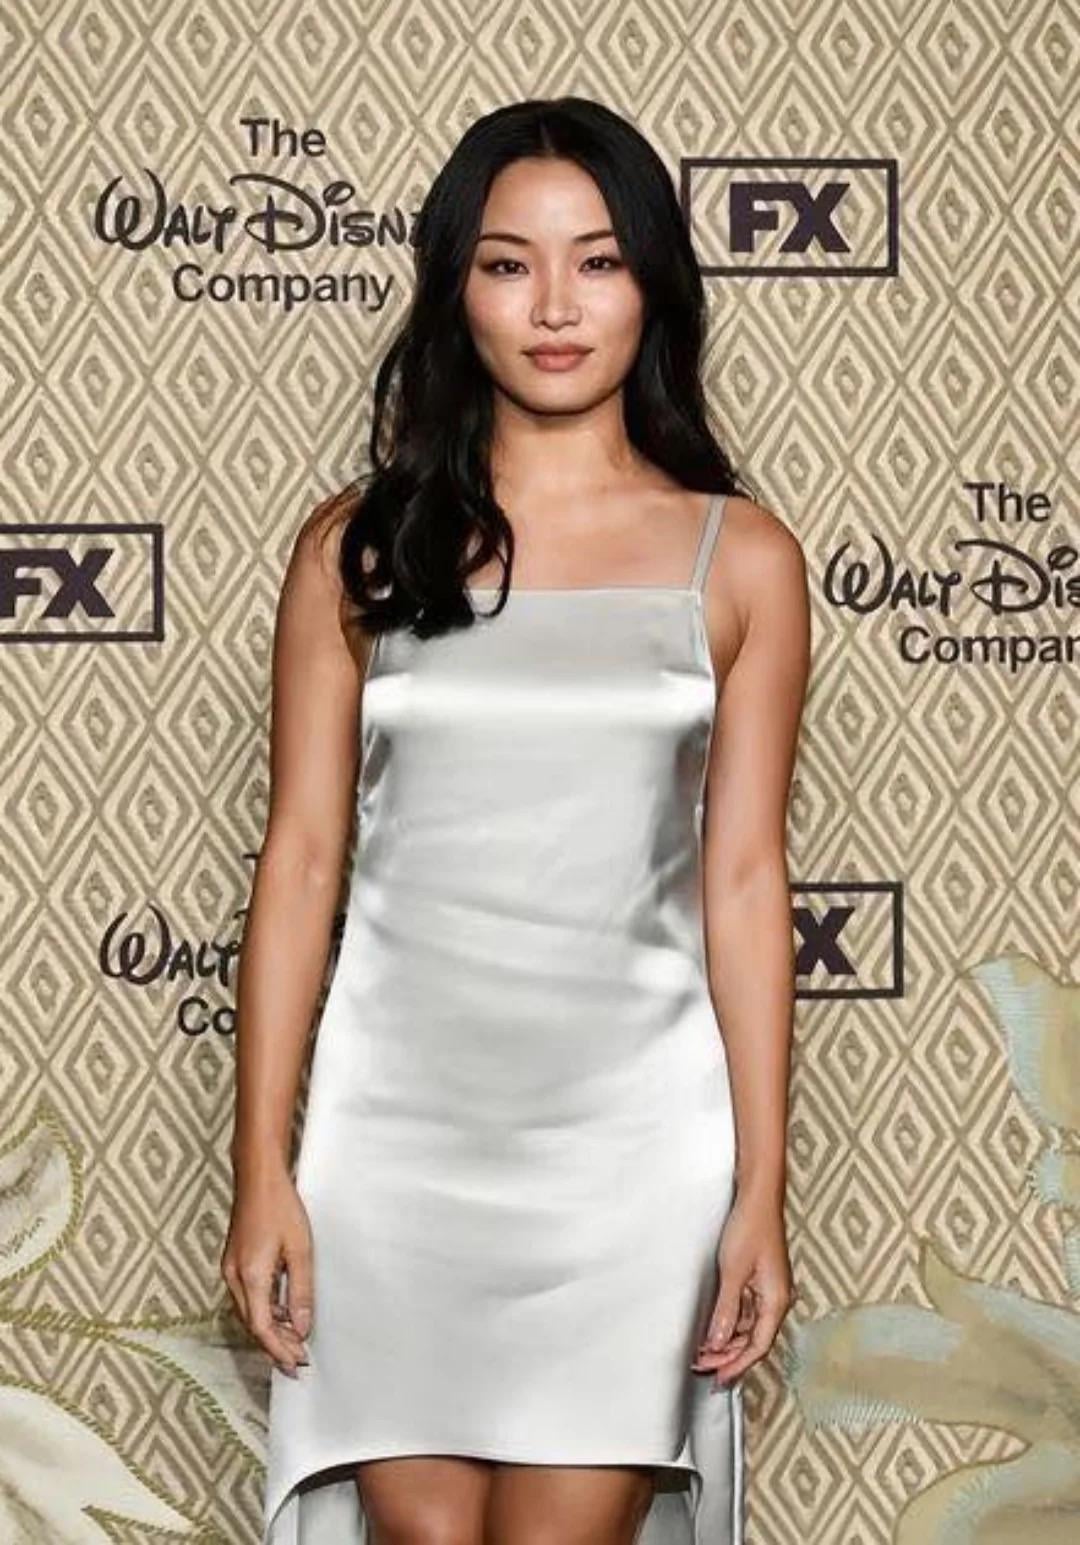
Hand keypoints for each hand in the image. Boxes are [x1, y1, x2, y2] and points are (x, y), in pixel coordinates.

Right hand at [221, 1167, 312, 1376]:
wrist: (258, 1177)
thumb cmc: (281, 1206)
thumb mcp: (300, 1249)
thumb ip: (301, 1291)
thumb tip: (301, 1327)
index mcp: (250, 1276)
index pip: (262, 1328)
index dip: (279, 1350)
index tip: (297, 1365)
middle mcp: (234, 1277)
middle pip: (252, 1325)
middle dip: (274, 1346)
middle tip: (298, 1362)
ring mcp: (230, 1269)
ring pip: (248, 1313)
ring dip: (269, 1331)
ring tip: (293, 1343)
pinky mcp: (234, 1262)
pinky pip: (246, 1297)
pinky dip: (263, 1311)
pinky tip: (282, 1313)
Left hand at [690, 1186, 792, 1388]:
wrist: (758, 1197)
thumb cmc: (750, 1228)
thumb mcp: (733, 1272)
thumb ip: (726, 1309)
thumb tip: (717, 1343)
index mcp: (776, 1301)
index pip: (757, 1346)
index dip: (737, 1366)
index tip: (717, 1380)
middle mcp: (776, 1299)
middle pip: (753, 1340)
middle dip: (728, 1356)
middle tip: (701, 1368)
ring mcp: (768, 1290)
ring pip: (748, 1327)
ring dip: (726, 1341)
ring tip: (702, 1352)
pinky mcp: (759, 1280)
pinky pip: (745, 1311)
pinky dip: (729, 1322)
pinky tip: (713, 1328)